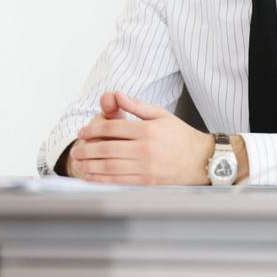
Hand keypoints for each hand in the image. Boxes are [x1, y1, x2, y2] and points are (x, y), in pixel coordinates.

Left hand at [69, 91, 214, 184]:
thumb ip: (136, 105)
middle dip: (87, 148)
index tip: (83, 132)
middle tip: (76, 149)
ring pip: (110, 167)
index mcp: (147, 130)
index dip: (93, 130)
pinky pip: (119, 181)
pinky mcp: (147, 183)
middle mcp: (145, 149)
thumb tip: (116, 94)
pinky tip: (92, 177)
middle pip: (107, 148)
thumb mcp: (161, 114)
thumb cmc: (180, 136)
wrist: (201, 160)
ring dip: (90, 165)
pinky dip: (102, 180)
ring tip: (79, 162)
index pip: (112, 128)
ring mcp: (146, 168)